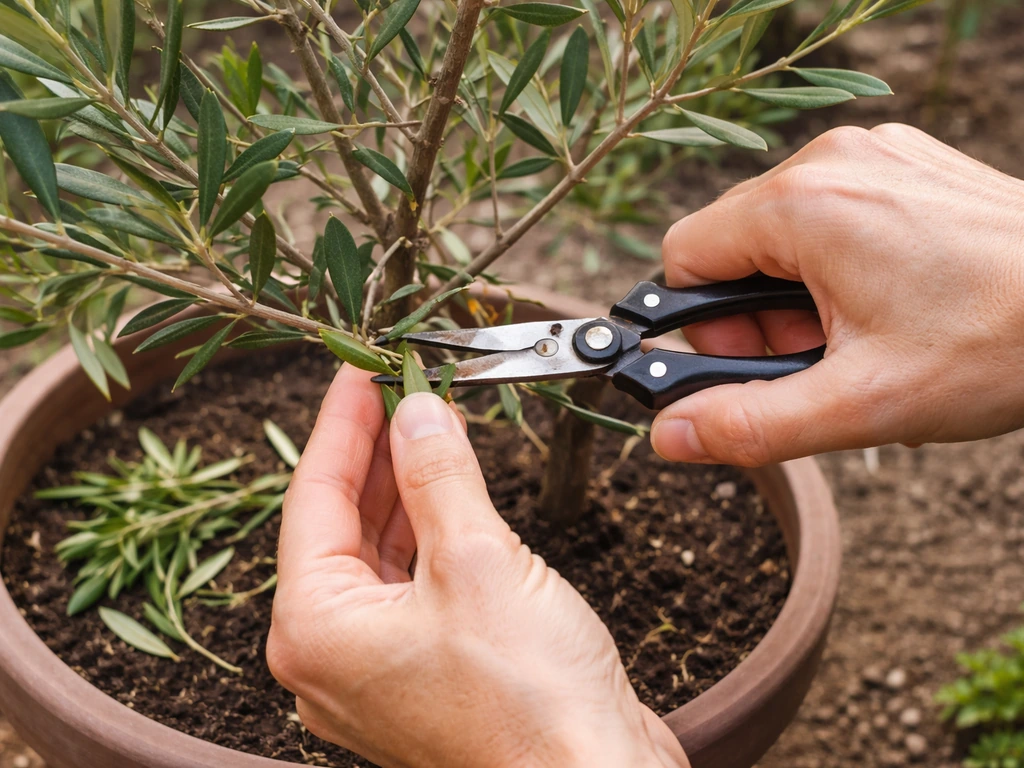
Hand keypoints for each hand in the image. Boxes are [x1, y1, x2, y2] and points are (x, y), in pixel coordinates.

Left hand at [267, 364, 688, 767]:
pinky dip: (431, 531)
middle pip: (342, 525)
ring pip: (379, 553)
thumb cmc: (531, 705)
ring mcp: (380, 669)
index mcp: (316, 631)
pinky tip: (453, 490)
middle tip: (398, 385)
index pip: (313, 498)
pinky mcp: (429, 673)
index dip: (340, 425)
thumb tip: (416, 412)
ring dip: (405, 486)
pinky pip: (413, 583)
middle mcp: (335, 655)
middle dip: (375, 451)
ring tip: (427, 421)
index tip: (358, 369)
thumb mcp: (476, 561)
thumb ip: (437, 475)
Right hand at [652, 123, 1023, 465]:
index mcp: (805, 204)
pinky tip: (893, 304)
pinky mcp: (905, 165)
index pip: (685, 257)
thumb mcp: (862, 402)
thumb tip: (668, 434)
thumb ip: (750, 423)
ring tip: (866, 336)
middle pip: (733, 246)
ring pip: (782, 234)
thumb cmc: (1001, 342)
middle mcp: (832, 160)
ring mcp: (874, 155)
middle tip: (824, 359)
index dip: (706, 327)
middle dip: (760, 317)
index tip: (760, 363)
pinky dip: (840, 268)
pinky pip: (833, 214)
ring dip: (801, 297)